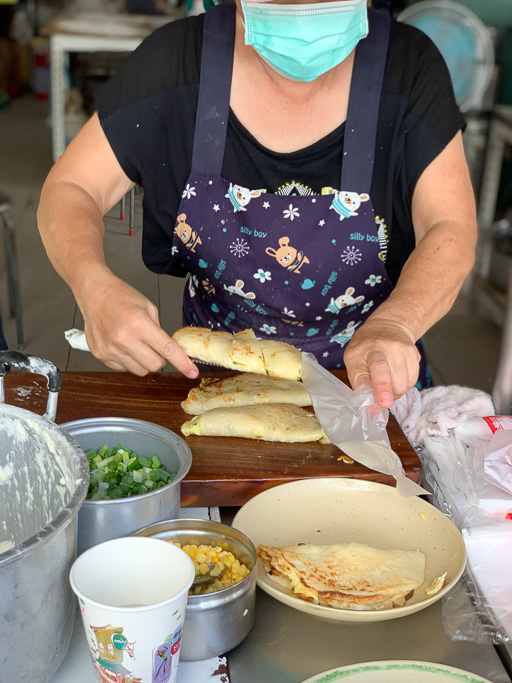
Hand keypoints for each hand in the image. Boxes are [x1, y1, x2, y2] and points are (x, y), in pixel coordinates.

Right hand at [77, 269, 198, 377]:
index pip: (167, 350)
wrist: (94, 293)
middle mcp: (123, 338)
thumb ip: (159, 331)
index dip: (182, 363)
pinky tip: (124, 346)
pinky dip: (129, 361)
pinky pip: (124, 368)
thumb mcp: (148, 307)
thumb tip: (169, 350)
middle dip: (161, 359)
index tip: (192, 372)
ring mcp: (110, 349)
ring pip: (140, 370)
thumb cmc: (120, 297)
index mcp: (139, 323)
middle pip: (155, 365)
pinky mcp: (101, 355)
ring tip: (137, 344)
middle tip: (155, 347)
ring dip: (144, 361)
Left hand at [343, 317, 420, 407]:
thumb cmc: (365, 347)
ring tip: (387, 382)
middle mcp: (390, 347)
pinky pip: (413, 381)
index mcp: (370, 348)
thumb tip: (372, 408)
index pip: (378, 367)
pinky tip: (396, 376)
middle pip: (396, 381)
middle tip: (379, 392)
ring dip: (395, 391)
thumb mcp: (353, 360)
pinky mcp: (416, 355)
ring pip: (406, 385)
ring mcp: (406, 350)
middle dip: (388, 395)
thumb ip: (360, 383)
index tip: (384, 403)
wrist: (388, 326)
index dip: (382, 387)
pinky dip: (403, 385)